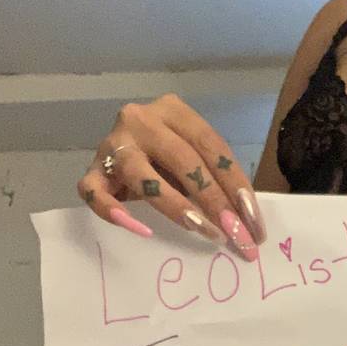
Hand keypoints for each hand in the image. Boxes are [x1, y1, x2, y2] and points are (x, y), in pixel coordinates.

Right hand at [77, 93, 266, 261]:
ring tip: (202, 231)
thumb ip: (213, 178)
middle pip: (183, 159)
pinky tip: (142, 230)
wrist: (117, 153)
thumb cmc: (164, 159)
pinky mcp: (91, 170)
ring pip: (141, 174)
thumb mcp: (191, 158)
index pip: (212, 146)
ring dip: (176, 206)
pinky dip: (115, 213)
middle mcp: (142, 120)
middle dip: (214, 200)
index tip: (254, 223)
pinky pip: (95, 193)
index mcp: (174, 111)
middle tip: (234, 234)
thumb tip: (246, 223)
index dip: (237, 185)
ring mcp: (112, 144)